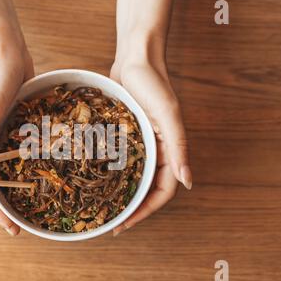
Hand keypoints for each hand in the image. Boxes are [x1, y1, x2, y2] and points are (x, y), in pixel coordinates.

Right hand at [0, 35, 33, 235]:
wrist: (6, 49)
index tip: (10, 228)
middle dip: (2, 206)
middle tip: (21, 223)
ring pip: (1, 172)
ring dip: (12, 190)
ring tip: (29, 207)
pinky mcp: (8, 128)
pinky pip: (12, 156)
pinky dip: (22, 170)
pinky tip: (37, 176)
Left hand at [110, 36, 191, 235]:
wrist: (135, 57)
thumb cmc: (153, 82)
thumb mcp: (167, 113)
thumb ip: (177, 146)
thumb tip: (188, 181)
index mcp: (168, 150)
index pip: (163, 190)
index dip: (146, 210)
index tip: (126, 224)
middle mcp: (155, 150)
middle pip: (146, 188)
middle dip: (131, 208)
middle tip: (110, 223)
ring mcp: (139, 143)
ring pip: (132, 176)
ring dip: (120, 193)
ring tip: (101, 207)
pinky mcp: (125, 133)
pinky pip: (119, 159)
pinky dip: (110, 172)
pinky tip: (93, 179)